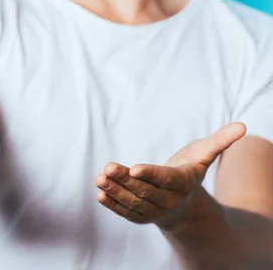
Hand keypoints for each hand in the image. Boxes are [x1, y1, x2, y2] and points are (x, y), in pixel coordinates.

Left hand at [95, 122, 246, 228]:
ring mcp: (154, 211)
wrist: (185, 203)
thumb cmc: (191, 170)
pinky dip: (112, 204)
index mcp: (183, 183)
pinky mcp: (141, 216)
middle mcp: (168, 200)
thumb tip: (242, 126)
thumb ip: (220, 141)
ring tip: (99, 178)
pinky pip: (126, 212)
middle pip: (145, 191)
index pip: (165, 179)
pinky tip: (100, 193)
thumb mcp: (205, 155)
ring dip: (115, 191)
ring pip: (133, 202)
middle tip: (108, 168)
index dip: (150, 174)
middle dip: (125, 180)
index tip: (134, 168)